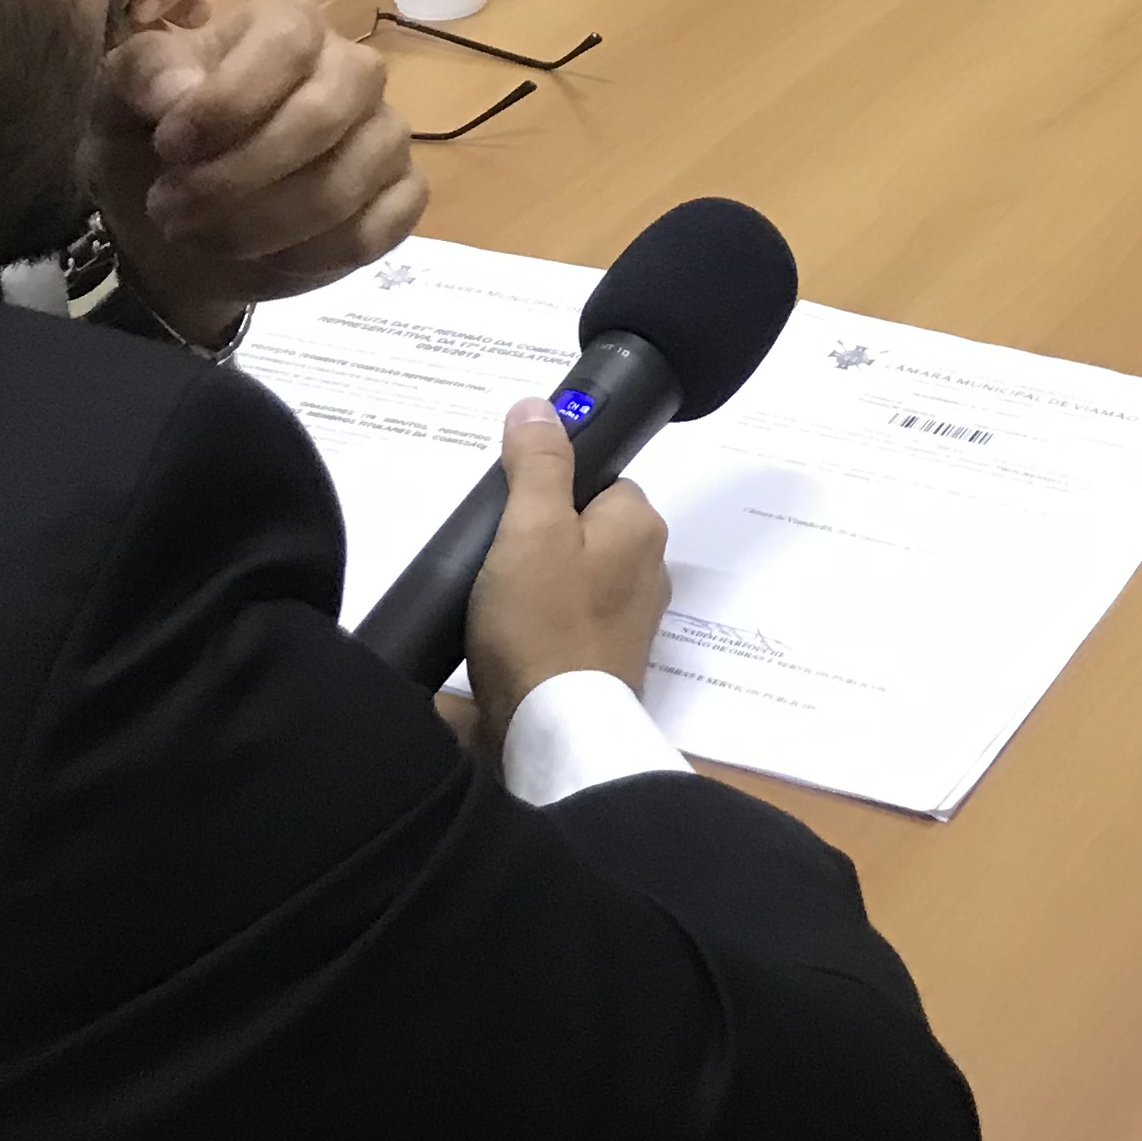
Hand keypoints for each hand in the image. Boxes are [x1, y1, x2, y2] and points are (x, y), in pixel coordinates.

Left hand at [88, 0, 426, 339]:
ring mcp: (385, 133)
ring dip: (261, 226)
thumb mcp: (119, 100)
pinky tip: (266, 255)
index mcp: (289, 23)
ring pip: (348, 182)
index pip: (287, 40)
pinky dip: (313, 255)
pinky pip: (378, 228)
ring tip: (202, 235)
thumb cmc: (151, 148)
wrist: (176, 228)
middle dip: (239, 176)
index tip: (168, 148)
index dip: (229, 100)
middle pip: (326, 112)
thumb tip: (183, 91)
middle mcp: (352, 69)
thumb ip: (145, 75)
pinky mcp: (401, 196)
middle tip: (172, 208)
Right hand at [461, 396, 671, 730]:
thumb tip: (540, 406)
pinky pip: (568, 622)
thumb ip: (537, 465)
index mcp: (641, 526)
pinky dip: (538, 625)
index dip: (550, 491)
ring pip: (574, 577)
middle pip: (583, 529)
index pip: (597, 480)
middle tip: (493, 561)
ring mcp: (632, 621)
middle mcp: (650, 569)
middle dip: (537, 541)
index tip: (509, 516)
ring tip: (491, 602)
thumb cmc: (542, 623)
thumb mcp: (529, 528)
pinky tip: (503, 638)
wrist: (555, 734)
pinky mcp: (609, 663)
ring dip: (534, 586)